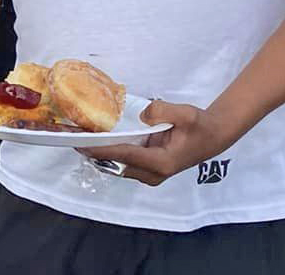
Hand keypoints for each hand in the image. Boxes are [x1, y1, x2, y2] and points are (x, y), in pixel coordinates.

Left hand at [83, 100, 238, 185]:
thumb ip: (163, 111)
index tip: (82, 144)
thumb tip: (143, 115)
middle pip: (117, 164)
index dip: (102, 150)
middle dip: (94, 152)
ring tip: (77, 138)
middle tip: (71, 138)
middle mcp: (154, 173)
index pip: (125, 156)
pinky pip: (123, 161)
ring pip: (118, 165)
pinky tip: (95, 140)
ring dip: (99, 153)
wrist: (212, 136)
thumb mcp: (186, 113)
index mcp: (162, 163)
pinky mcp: (148, 167)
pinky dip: (109, 152)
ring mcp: (150, 173)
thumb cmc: (199, 125)